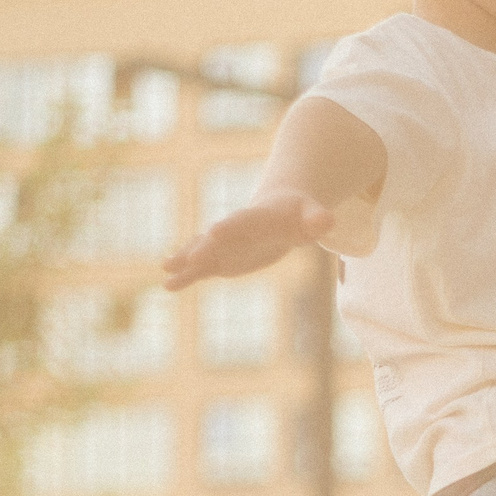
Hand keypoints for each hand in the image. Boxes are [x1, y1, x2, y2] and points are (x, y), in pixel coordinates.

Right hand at [162, 189, 333, 288]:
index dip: (231, 226)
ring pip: (203, 251)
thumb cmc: (299, 213)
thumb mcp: (312, 215)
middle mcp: (235, 229)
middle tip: (190, 258)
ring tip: (166, 270)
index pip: (244, 221)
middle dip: (205, 247)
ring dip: (186, 260)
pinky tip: (169, 284)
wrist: (279, 212)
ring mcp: (225, 244)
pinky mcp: (222, 258)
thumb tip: (329, 221)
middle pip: (218, 239)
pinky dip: (187, 274)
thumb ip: (318, 218)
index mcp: (257, 217)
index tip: (215, 230)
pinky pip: (202, 267)